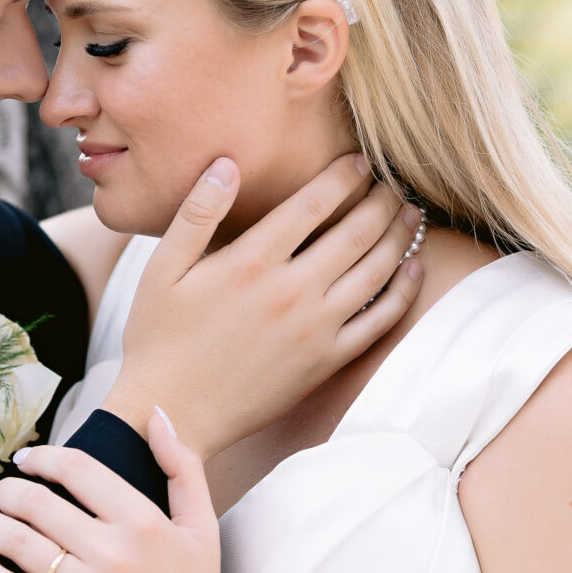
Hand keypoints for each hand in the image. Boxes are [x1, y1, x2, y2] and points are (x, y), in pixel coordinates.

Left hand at [0, 410, 243, 572]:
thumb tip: (158, 416)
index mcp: (142, 522)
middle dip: (6, 491)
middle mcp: (112, 553)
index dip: (41, 458)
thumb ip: (182, 466)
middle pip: (38, 503)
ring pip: (18, 543)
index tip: (24, 460)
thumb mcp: (201, 527)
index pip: (76, 469)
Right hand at [99, 154, 421, 454]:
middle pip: (357, 232)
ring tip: (408, 213)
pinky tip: (413, 269)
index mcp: (251, 262)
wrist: (173, 412)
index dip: (344, 175)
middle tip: (394, 181)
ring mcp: (315, 329)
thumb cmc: (159, 338)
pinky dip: (403, 291)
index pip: (314, 203)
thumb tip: (227, 164)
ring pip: (377, 271)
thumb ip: (197, 213)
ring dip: (399, 235)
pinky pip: (379, 322)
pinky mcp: (326, 362)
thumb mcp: (162, 269)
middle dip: (382, 199)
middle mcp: (291, 292)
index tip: (359, 160)